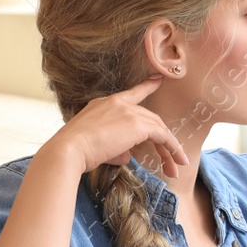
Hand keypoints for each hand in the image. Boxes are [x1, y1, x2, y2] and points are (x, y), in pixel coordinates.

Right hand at [45, 75, 190, 178]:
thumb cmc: (76, 152)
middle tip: (172, 159)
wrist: (69, 150)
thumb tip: (127, 155)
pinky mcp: (137, 124)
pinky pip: (162, 135)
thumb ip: (116, 147)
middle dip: (163, 139)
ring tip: (177, 166)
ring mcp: (128, 111)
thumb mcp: (97, 145)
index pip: (131, 94)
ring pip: (158, 127)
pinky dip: (171, 148)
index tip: (158, 79)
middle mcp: (118, 103)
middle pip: (150, 118)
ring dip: (170, 149)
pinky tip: (176, 160)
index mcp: (104, 103)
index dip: (147, 86)